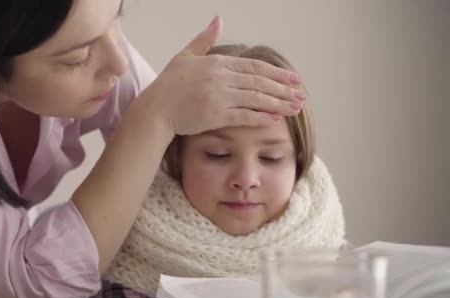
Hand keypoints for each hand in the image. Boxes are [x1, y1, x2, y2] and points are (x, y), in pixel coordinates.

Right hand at [137, 17, 305, 135]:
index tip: (293, 79)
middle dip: (283, 88)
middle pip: (260, 82)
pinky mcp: (215, 115)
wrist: (155, 110)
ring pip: (256, 98)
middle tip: (301, 94)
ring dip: (279, 103)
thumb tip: (218, 20)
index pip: (254, 66)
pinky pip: (244, 115)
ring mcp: (219, 97)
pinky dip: (262, 116)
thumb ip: (204, 40)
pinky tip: (276, 118)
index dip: (276, 73)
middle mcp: (220, 78)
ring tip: (296, 107)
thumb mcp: (185, 56)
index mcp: (217, 63)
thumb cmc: (168, 85)